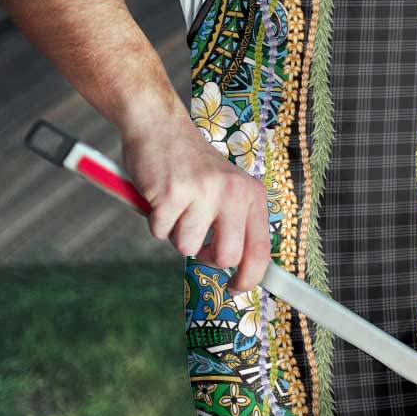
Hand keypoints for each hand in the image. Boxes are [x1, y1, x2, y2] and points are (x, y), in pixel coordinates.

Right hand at [120, 116, 270, 294]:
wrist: (160, 127)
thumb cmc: (192, 166)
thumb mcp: (227, 189)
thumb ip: (236, 223)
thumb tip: (242, 271)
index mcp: (252, 194)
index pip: (261, 249)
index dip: (250, 278)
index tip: (236, 288)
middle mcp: (233, 192)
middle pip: (227, 257)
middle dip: (207, 258)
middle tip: (197, 241)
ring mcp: (203, 192)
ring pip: (187, 247)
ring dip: (176, 233)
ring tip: (177, 206)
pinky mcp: (172, 193)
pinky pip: (160, 232)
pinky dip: (155, 221)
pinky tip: (160, 197)